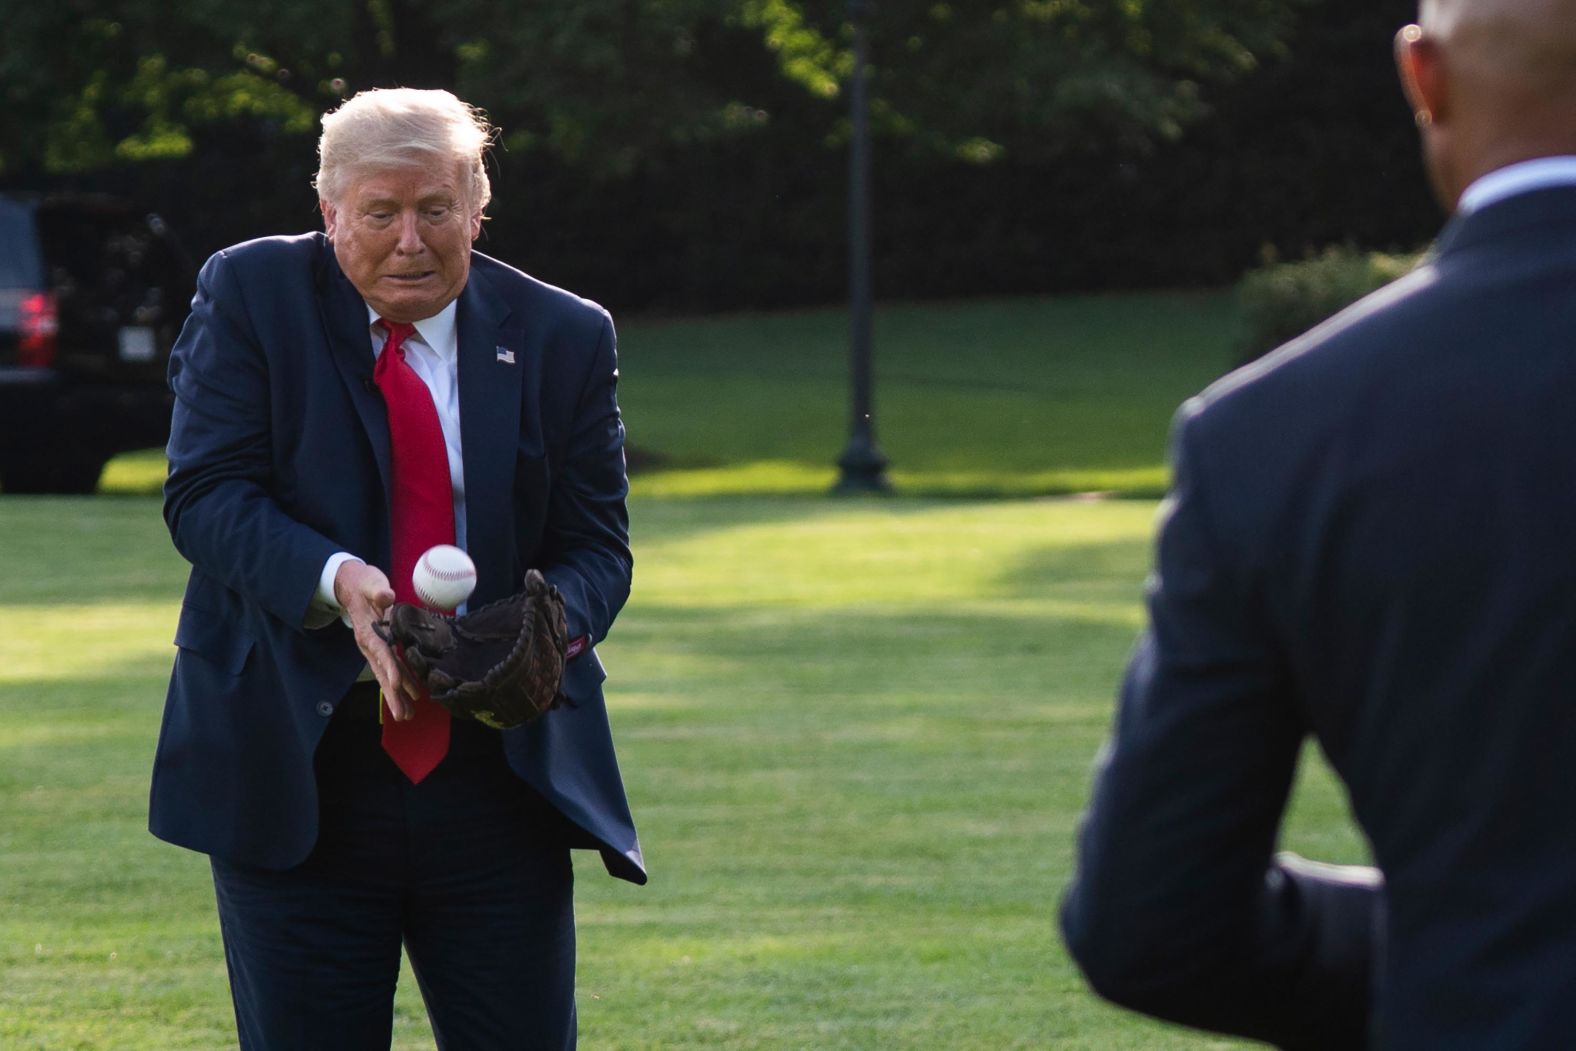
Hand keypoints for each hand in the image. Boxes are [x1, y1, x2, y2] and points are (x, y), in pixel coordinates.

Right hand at [334, 559, 419, 720]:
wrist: (353, 586)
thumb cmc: (365, 583)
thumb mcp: (372, 583)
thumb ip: (379, 590)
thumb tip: (387, 595)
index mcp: (368, 631)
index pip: (380, 652)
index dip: (388, 668)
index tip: (395, 684)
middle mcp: (370, 645)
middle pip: (383, 672)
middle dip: (392, 695)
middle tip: (403, 715)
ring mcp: (375, 649)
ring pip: (387, 675)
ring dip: (398, 695)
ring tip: (408, 715)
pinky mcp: (382, 648)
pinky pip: (393, 668)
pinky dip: (402, 682)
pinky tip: (413, 695)